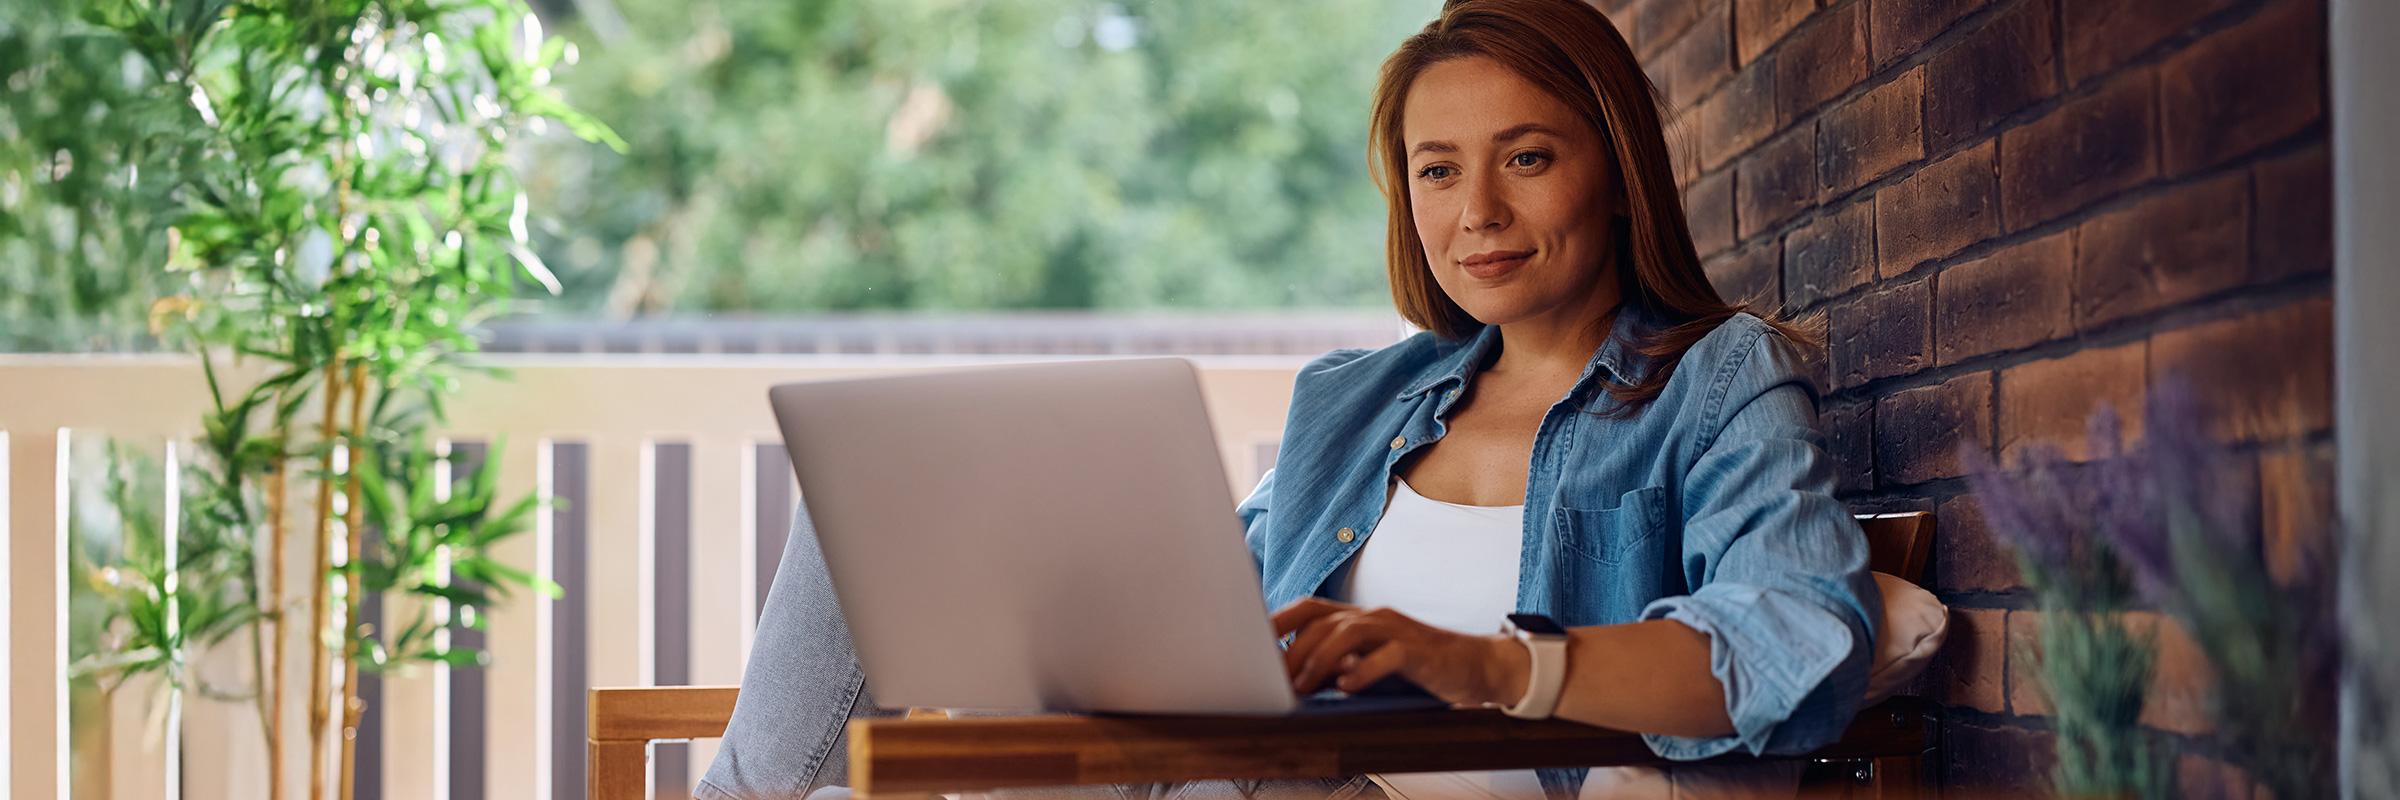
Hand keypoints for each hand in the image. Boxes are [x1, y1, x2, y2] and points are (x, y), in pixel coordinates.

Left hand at [1270, 596, 1529, 706]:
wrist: (1474, 666)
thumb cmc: (1417, 666)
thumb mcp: (1370, 662)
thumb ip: (1337, 665)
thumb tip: (1295, 679)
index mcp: (1358, 618)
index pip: (1309, 608)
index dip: (1277, 621)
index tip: (1249, 642)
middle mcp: (1373, 617)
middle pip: (1322, 621)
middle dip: (1293, 650)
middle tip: (1274, 680)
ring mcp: (1396, 630)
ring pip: (1349, 632)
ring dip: (1320, 660)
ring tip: (1304, 686)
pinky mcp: (1419, 650)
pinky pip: (1388, 655)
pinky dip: (1364, 670)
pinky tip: (1348, 686)